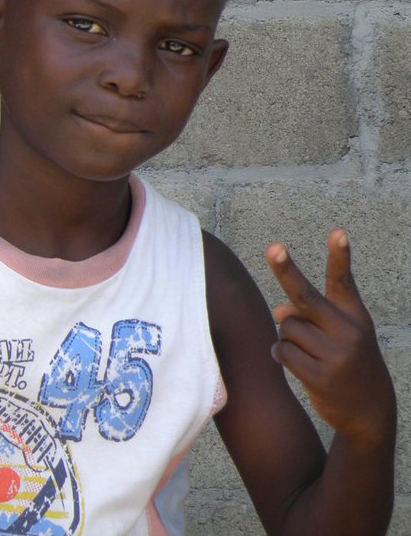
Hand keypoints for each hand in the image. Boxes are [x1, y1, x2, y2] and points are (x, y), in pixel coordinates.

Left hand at [267, 229, 394, 444]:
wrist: (370, 412)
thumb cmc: (348, 363)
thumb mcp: (340, 336)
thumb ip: (311, 315)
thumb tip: (278, 310)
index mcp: (355, 316)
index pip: (344, 281)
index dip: (340, 256)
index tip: (338, 232)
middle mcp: (348, 331)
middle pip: (304, 295)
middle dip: (286, 269)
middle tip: (273, 247)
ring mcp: (335, 355)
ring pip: (286, 327)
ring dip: (288, 337)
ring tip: (310, 353)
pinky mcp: (319, 376)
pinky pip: (282, 352)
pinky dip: (282, 355)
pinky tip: (299, 366)